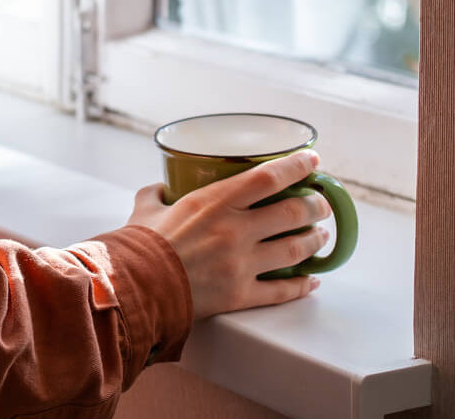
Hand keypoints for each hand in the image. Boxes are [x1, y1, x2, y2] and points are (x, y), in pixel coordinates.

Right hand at [126, 150, 331, 317]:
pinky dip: (303, 285)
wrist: (133, 288)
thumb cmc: (138, 244)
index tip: (313, 160)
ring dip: (315, 241)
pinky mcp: (241, 295)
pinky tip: (312, 281)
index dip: (297, 166)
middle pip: (293, 212)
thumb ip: (157, 193)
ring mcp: (241, 264)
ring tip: (321, 236)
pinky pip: (283, 290)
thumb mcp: (145, 207)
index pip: (268, 177)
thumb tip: (161, 187)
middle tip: (320, 204)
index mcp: (213, 202)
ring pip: (296, 249)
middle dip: (315, 206)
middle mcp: (234, 230)